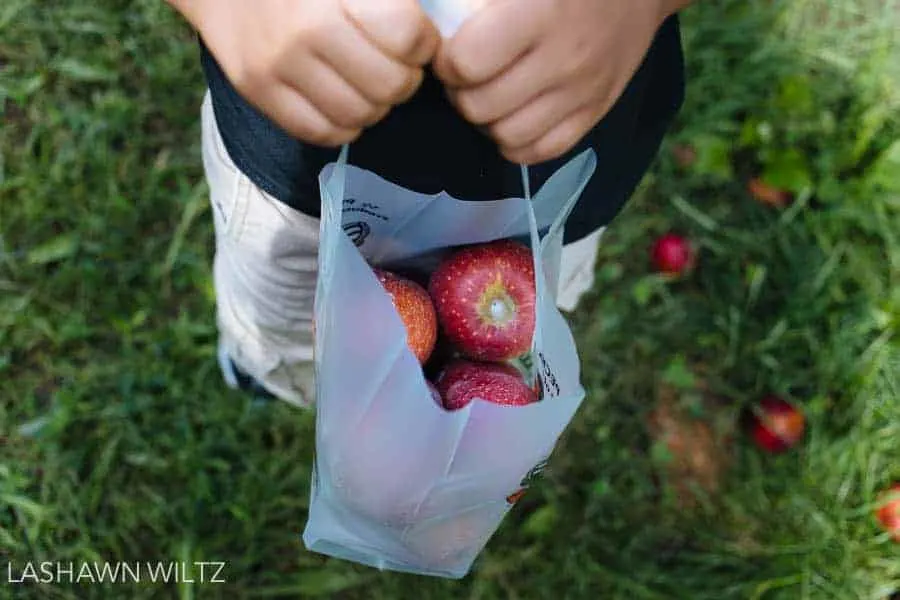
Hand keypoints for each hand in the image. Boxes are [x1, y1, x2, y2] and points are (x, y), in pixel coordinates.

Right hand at [169, 0, 439, 144]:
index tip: (416, 39)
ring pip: (361, 115)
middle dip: (405, 78)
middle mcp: (305, 31)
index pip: (406, 35)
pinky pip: (322, 133)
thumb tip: (434, 34)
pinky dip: (344, 124)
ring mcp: (278, 67)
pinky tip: (342, 100)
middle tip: (394, 65)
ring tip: (367, 82)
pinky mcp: (259, 93)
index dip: (424, 42)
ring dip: (376, 105)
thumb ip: (388, 0)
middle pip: (391, 84)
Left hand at [433, 0, 679, 163]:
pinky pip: (542, 151)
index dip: (447, 61)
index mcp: (539, 12)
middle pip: (481, 106)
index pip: (468, 61)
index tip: (449, 51)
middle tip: (465, 77)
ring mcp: (582, 92)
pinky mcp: (595, 113)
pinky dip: (517, 143)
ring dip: (486, 122)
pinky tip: (514, 117)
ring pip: (507, 136)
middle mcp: (562, 58)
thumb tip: (436, 18)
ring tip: (488, 97)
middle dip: (460, 94)